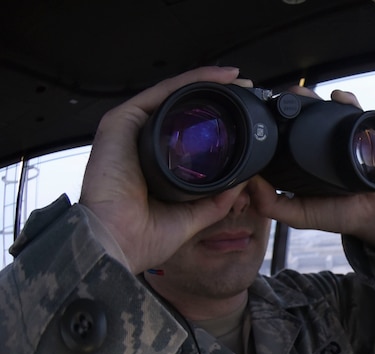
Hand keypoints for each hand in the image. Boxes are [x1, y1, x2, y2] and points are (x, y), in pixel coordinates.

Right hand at [80, 66, 247, 273]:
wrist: (117, 243)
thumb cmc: (144, 237)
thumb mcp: (195, 215)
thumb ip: (218, 198)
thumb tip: (245, 179)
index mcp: (157, 164)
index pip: (189, 133)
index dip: (217, 121)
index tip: (246, 118)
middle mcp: (144, 143)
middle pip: (183, 109)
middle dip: (217, 96)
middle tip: (246, 90)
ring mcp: (132, 130)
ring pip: (174, 96)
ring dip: (208, 83)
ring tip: (238, 80)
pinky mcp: (121, 121)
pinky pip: (162, 93)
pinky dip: (191, 81)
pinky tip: (217, 77)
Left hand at [249, 87, 374, 250]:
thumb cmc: (339, 215)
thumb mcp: (299, 215)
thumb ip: (272, 205)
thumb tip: (249, 181)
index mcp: (303, 159)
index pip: (285, 134)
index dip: (273, 122)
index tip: (262, 114)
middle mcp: (321, 144)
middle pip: (303, 115)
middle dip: (291, 103)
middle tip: (282, 101)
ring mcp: (343, 137)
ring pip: (325, 108)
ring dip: (313, 98)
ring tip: (303, 96)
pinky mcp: (364, 133)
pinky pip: (354, 110)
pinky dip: (345, 100)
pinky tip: (336, 98)